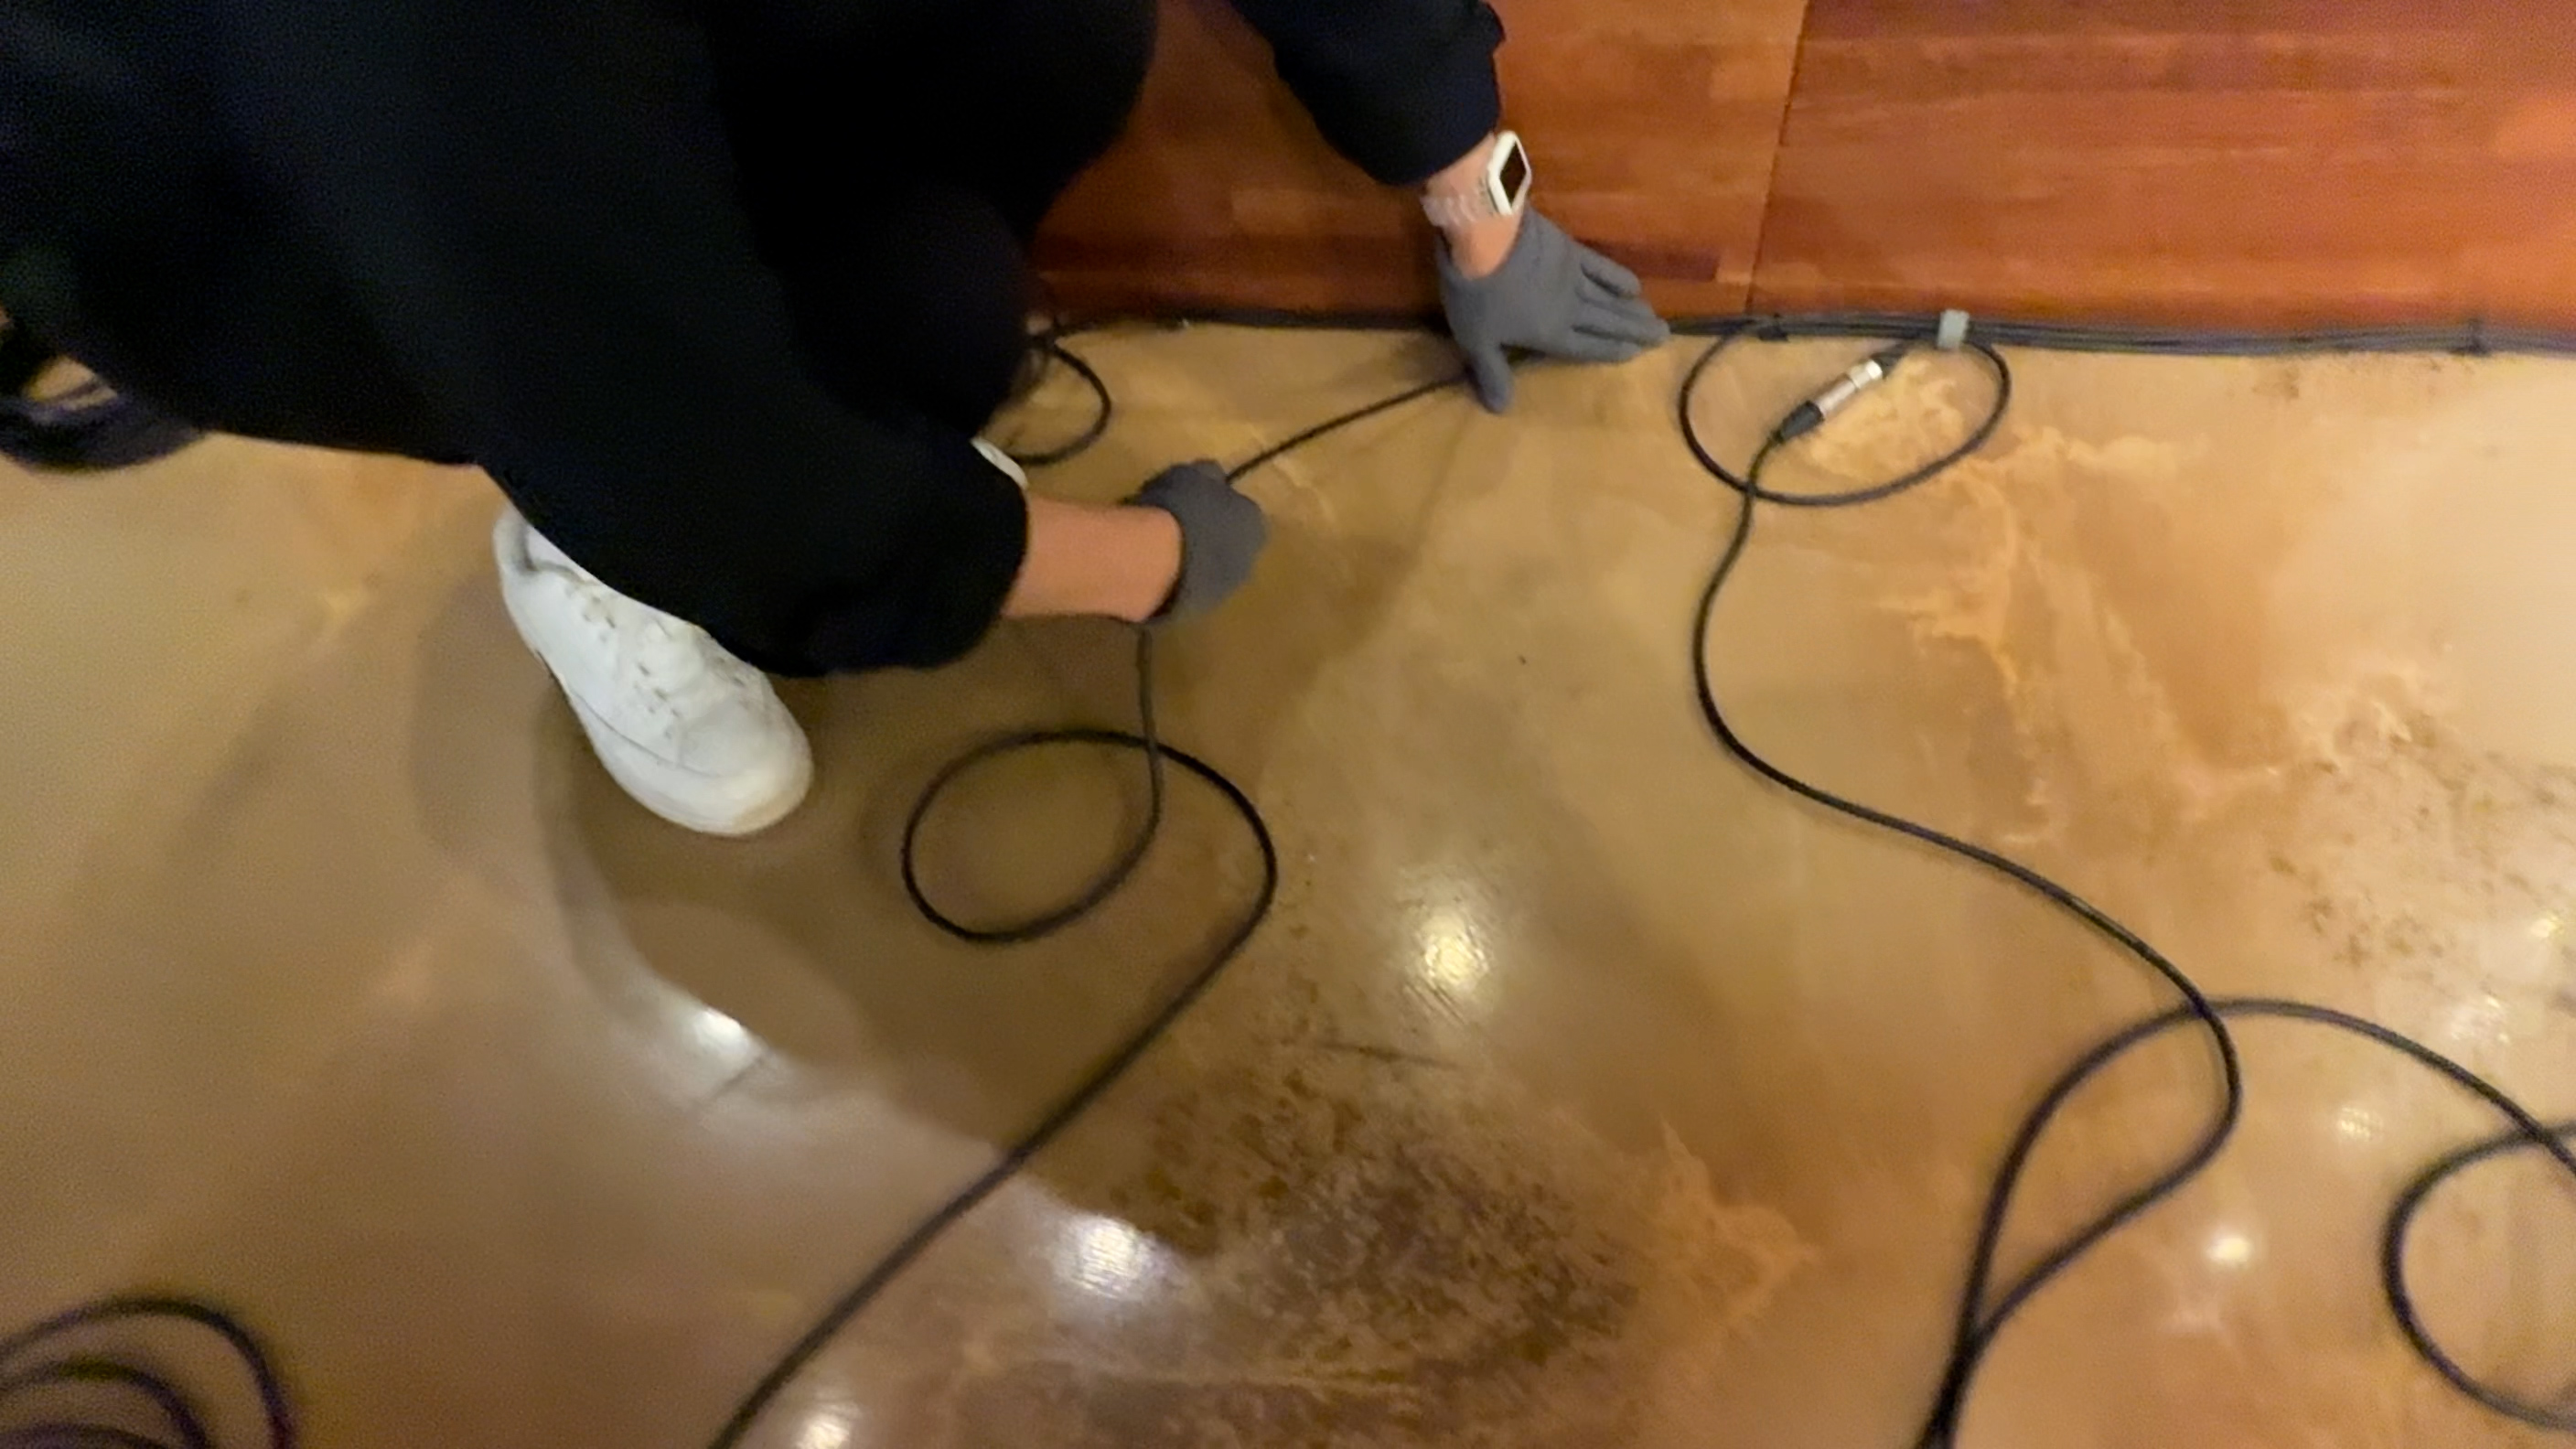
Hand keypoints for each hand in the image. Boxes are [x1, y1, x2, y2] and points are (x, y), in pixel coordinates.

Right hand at [1126, 460, 1268, 620]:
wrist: (1152, 560)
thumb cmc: (1178, 508)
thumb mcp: (1194, 474)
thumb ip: (1208, 476)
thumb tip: (1213, 475)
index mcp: (1254, 524)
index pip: (1243, 513)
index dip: (1219, 507)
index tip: (1197, 503)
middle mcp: (1247, 561)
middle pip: (1230, 547)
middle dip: (1210, 539)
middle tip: (1179, 528)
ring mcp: (1223, 591)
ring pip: (1210, 572)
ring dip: (1193, 564)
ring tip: (1161, 551)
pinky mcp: (1195, 611)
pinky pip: (1187, 590)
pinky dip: (1175, 582)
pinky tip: (1151, 572)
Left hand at [1437, 210, 1669, 412]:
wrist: (1485, 238)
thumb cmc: (1478, 294)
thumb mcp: (1476, 340)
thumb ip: (1492, 372)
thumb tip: (1502, 409)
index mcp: (1550, 333)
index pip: (1586, 347)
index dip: (1610, 351)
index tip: (1635, 354)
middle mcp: (1570, 309)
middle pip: (1607, 323)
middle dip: (1634, 332)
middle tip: (1663, 337)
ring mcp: (1574, 277)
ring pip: (1609, 299)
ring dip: (1632, 309)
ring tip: (1655, 318)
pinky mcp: (1570, 250)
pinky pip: (1601, 268)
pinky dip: (1618, 277)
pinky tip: (1634, 285)